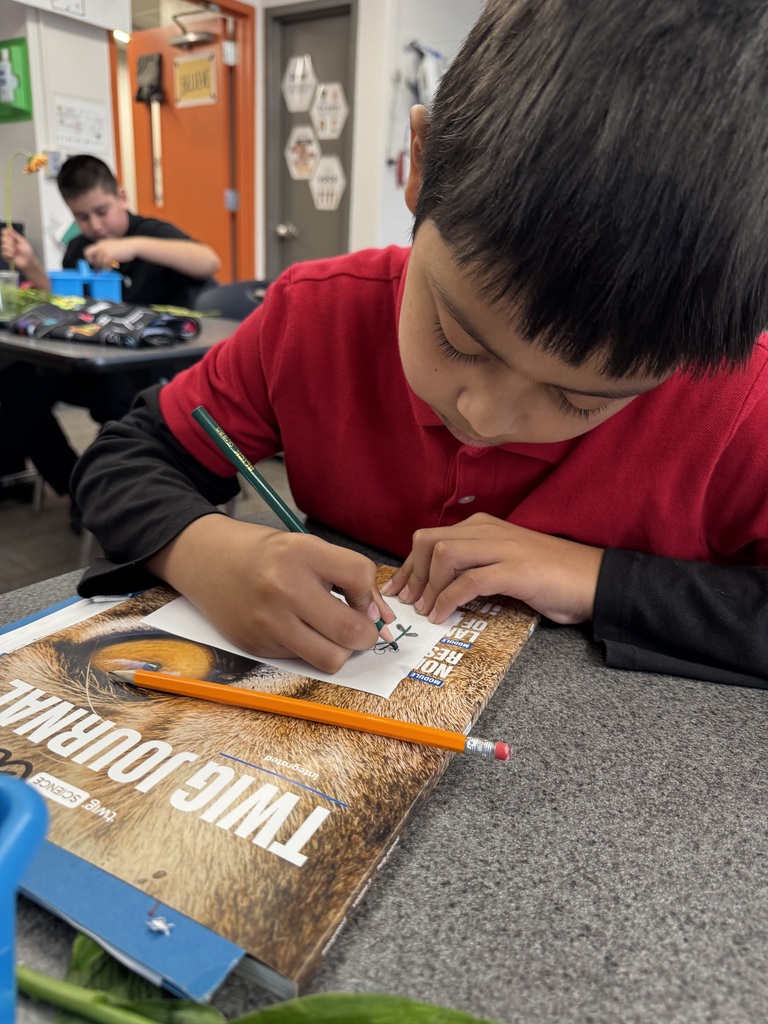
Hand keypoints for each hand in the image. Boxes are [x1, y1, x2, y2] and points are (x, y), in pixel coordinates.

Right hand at [1, 226, 34, 269]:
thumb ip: (15, 234)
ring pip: (4, 246)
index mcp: (12, 238)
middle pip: (3, 238)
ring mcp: (6, 249)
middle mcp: (8, 243)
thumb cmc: (27, 252)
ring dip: (11, 249)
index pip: (4, 232)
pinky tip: (14, 255)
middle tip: (16, 246)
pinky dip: (10, 254)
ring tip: (16, 251)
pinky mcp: (5, 256)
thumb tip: (9, 227)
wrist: (29, 261)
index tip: (13, 237)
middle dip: (11, 242)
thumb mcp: (23, 241)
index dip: (7, 234)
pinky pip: (4, 253)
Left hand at [83, 237, 137, 267]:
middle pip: (88, 255)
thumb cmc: (124, 248)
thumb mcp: (112, 247)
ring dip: (103, 267)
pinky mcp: (109, 256)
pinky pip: (104, 265)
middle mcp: (100, 246)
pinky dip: (108, 268)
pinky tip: (113, 265)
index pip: (88, 250)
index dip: (90, 258)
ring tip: (110, 265)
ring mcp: (104, 251)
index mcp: (100, 243)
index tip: (95, 263)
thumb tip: (100, 262)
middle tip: (98, 267)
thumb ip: (105, 252)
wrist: (132, 246)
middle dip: (93, 263)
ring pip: (98, 262)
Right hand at [148, 516, 395, 672]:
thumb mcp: (308, 548)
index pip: (361, 576)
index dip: (369, 593)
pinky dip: (310, 650)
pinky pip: (302, 661)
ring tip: (333, 636)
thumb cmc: (268, 555)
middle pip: (351, 630)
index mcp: (301, 553)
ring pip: (331, 658)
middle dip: (366, 635)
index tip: (358, 596)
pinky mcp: (256, 645)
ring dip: (341, 651)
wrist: (208, 562)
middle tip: (360, 630)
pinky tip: (298, 631)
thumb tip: (383, 619)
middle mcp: (284, 588)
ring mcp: (268, 621)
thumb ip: (347, 577)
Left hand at [380, 512, 604, 624]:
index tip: (399, 590)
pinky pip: (469, 581)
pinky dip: (448, 600)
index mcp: (484, 526)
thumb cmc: (550, 575)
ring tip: (427, 612)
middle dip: (412, 574)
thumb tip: (438, 585)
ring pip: (445, 555)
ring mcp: (503, 548)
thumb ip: (475, 564)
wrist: (595, 580)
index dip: (409, 565)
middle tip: (409, 603)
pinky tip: (443, 615)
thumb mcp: (504, 562)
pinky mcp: (516, 570)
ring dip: (428, 588)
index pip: (431, 537)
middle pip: (430, 542)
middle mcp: (489, 530)